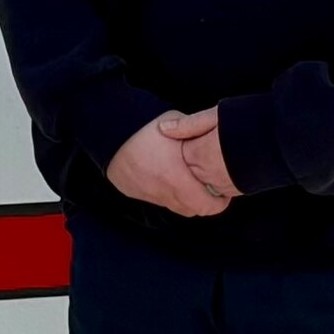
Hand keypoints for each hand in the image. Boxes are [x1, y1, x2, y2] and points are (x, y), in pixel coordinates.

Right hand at [107, 109, 236, 218]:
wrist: (109, 131)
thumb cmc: (144, 127)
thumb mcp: (175, 123)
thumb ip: (195, 132)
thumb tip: (214, 139)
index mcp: (175, 178)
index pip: (205, 206)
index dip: (218, 204)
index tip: (224, 195)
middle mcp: (161, 192)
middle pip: (191, 210)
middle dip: (203, 202)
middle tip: (210, 188)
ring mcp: (147, 194)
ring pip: (175, 206)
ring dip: (185, 199)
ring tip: (190, 182)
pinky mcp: (134, 192)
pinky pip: (158, 200)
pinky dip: (167, 193)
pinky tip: (168, 178)